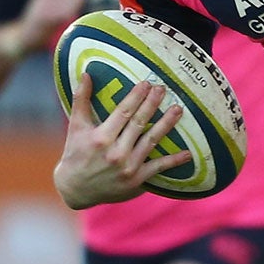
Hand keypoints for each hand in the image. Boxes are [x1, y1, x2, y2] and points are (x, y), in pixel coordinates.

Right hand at [53, 69, 185, 208]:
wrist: (76, 190)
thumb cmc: (76, 154)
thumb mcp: (75, 127)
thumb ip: (81, 100)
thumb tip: (85, 74)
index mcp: (100, 138)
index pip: (122, 112)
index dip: (136, 96)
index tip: (147, 83)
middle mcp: (115, 152)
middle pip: (139, 123)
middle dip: (152, 104)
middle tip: (163, 89)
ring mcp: (128, 167)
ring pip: (151, 141)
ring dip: (166, 124)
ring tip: (178, 110)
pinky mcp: (136, 180)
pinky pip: (159, 168)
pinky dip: (174, 161)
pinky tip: (188, 152)